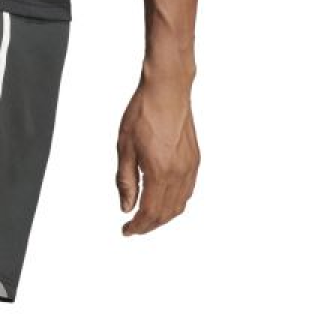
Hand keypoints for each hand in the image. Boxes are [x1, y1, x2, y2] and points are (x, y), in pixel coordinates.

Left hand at [116, 74, 200, 234]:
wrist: (167, 89)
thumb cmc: (144, 113)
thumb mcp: (125, 149)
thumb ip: (125, 182)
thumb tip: (126, 207)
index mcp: (160, 171)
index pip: (150, 211)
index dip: (138, 226)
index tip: (127, 231)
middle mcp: (179, 172)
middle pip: (166, 213)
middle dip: (149, 225)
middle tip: (134, 228)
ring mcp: (190, 166)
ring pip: (179, 204)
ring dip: (163, 217)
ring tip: (146, 219)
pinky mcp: (195, 159)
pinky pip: (188, 191)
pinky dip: (175, 203)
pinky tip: (163, 202)